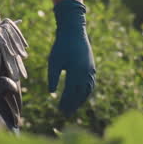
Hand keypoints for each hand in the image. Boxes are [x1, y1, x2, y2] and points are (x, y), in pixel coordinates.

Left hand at [47, 0, 95, 115]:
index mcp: (76, 72)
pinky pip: (90, 83)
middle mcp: (86, 73)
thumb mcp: (54, 61)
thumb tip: (51, 93)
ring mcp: (90, 70)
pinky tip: (81, 95)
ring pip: (87, 90)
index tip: (60, 111)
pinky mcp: (91, 66)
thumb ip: (52, 77)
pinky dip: (86, 92)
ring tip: (74, 107)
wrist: (74, 30)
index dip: (66, 103)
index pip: (71, 92)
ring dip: (81, 100)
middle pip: (80, 94)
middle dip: (73, 104)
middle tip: (66, 114)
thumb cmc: (61, 45)